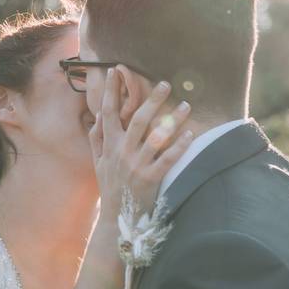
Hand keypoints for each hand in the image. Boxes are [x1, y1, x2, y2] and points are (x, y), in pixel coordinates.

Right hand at [90, 68, 193, 218]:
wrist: (117, 218)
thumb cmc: (110, 185)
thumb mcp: (98, 162)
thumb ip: (97, 138)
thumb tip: (99, 114)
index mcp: (109, 145)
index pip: (108, 112)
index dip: (111, 90)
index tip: (115, 71)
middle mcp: (122, 152)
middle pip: (137, 119)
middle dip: (151, 100)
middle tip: (166, 83)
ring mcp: (136, 166)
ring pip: (156, 137)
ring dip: (172, 120)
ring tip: (186, 105)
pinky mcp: (150, 179)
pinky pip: (168, 159)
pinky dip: (179, 147)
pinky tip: (190, 135)